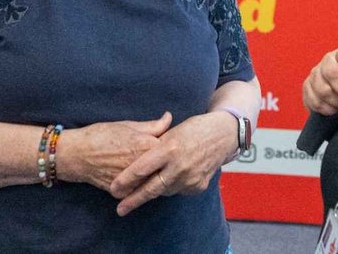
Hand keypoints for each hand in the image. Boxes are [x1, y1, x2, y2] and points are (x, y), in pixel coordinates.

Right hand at [57, 112, 171, 193]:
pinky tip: (137, 177)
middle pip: (162, 166)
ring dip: (153, 175)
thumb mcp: (128, 125)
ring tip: (146, 166)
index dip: (168, 146)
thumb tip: (169, 118)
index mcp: (146, 146)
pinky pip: (138, 189)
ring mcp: (133, 182)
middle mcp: (142, 166)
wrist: (76, 155)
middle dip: (162, 162)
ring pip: (152, 180)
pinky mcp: (123, 192)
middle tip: (156, 156)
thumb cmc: (101, 135)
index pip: (169, 148)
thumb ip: (153, 125)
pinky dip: (140, 184)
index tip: (166, 143)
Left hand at [109, 111, 236, 215]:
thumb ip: (153, 143)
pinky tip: (172, 177)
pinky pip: (179, 190)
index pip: (142, 168)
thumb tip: (135, 154)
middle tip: (120, 209)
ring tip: (146, 187)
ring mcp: (190, 178)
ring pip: (164, 191)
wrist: (224, 135)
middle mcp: (179, 166)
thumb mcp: (172, 131)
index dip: (126, 180)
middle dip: (133, 200)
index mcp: (169, 148)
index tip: (114, 189)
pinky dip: (172, 186)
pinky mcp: (198, 186)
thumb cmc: (195, 129)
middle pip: (150, 188)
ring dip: (154, 189)